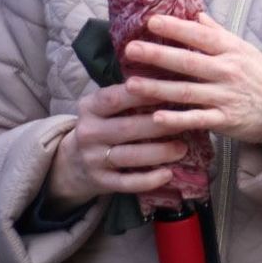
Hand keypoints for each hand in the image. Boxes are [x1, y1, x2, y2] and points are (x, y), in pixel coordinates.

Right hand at [47, 84, 189, 210]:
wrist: (73, 163)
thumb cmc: (104, 125)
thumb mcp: (105, 106)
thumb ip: (129, 94)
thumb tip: (170, 79)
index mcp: (90, 108)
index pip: (114, 98)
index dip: (142, 94)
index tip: (170, 90)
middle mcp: (88, 133)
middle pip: (127, 128)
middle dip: (160, 125)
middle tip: (188, 122)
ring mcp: (93, 159)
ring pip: (129, 156)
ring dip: (159, 152)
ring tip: (183, 148)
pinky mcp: (101, 182)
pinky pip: (126, 183)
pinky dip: (148, 180)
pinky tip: (168, 174)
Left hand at [123, 12, 261, 150]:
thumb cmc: (258, 76)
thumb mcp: (244, 49)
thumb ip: (218, 33)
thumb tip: (196, 15)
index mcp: (232, 51)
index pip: (200, 36)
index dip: (176, 28)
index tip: (152, 21)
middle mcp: (228, 71)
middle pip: (188, 62)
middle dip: (158, 55)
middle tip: (131, 49)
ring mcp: (226, 97)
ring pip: (187, 92)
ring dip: (157, 88)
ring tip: (130, 84)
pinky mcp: (225, 120)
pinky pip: (197, 119)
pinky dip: (177, 119)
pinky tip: (156, 118)